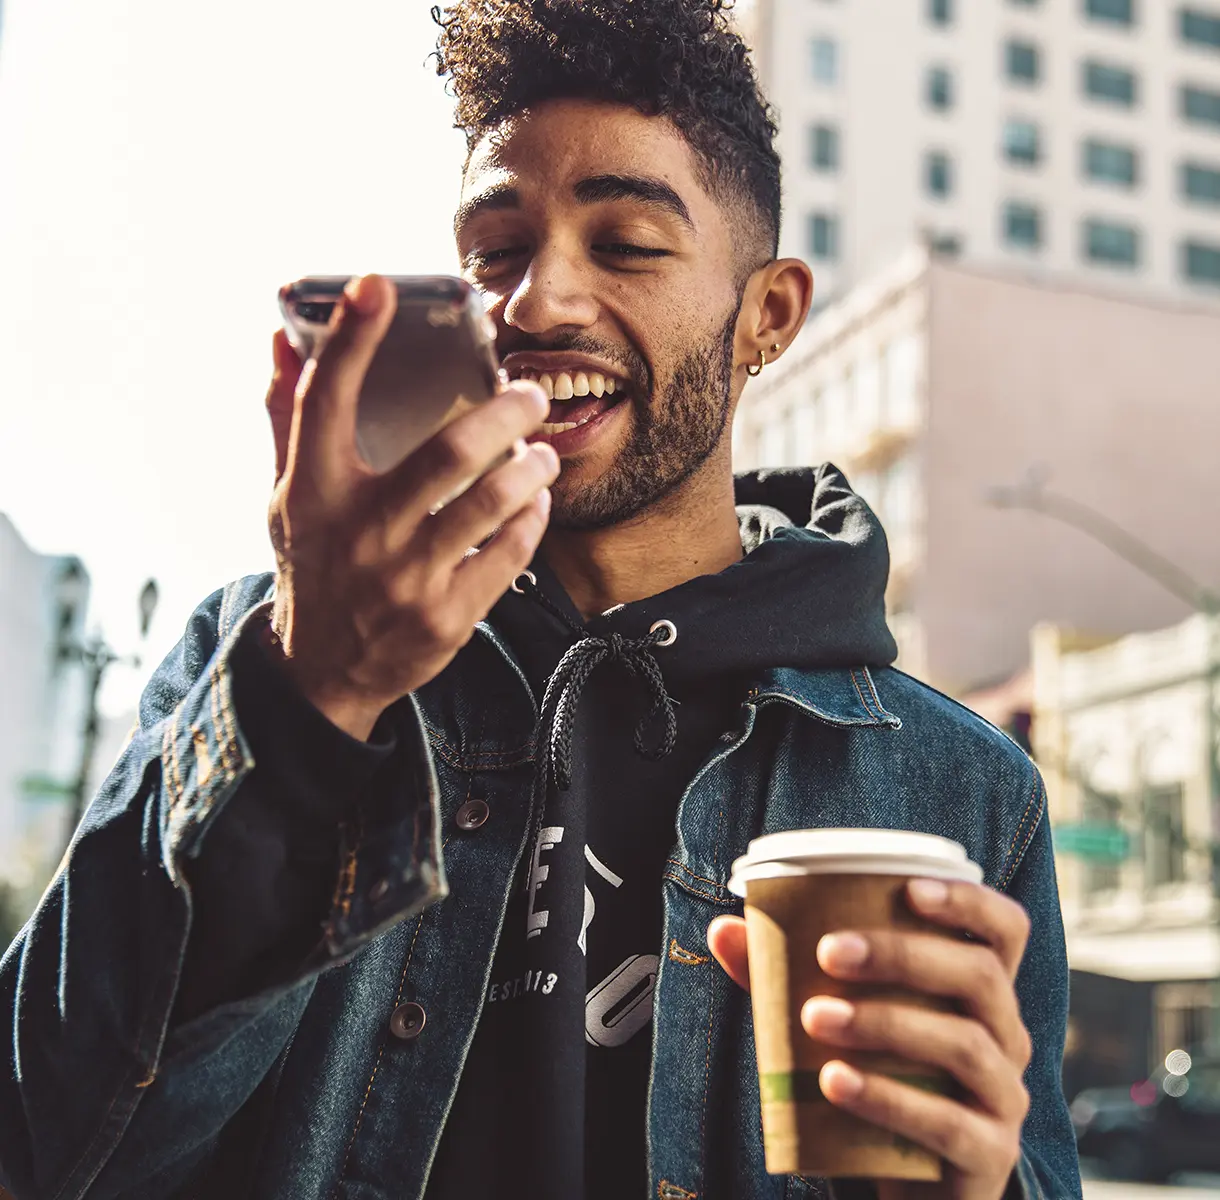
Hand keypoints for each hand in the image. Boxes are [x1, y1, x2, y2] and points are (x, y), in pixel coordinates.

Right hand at [263, 274, 558, 738]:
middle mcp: (360, 532)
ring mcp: (406, 580)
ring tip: (541, 450)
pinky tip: (534, 501)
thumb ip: (289, 418)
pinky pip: (508, 555)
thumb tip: (284, 339)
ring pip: (490, 504)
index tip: (377, 286)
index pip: (325, 402)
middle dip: (504, 412)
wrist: (323, 671)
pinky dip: (530, 519)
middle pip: (447, 454)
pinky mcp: (446, 617)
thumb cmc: (314, 564)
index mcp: (313, 492)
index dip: (352, 340)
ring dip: (530, 466)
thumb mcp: (289, 495)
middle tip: (527, 392)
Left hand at [708, 880, 1032, 1199]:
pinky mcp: (987, 1155)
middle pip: (979, 976)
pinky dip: (888, 1098)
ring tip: (815, 1017)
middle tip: (828, 950)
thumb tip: (725, 928)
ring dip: (886, 1022)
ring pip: (964, 1044)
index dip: (969, 901)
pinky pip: (948, 1123)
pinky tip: (833, 1082)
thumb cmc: (876, 1078)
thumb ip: (784, 976)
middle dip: (902, 955)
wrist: (906, 1188)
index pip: (1004, 930)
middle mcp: (1005, 1036)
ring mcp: (1003, 1097)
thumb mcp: (838, 1020)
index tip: (909, 888)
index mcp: (979, 991)